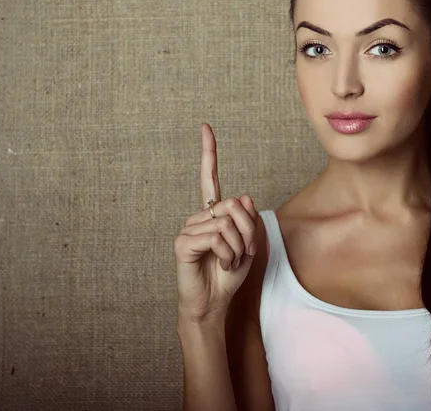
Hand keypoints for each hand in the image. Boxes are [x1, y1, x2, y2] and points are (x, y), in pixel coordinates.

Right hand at [174, 123, 257, 323]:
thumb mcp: (248, 245)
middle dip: (248, 232)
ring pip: (226, 223)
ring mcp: (188, 228)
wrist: (214, 303)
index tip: (206, 128)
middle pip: (233, 206)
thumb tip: (242, 197)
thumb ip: (247, 220)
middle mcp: (199, 217)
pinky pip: (216, 236)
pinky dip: (227, 253)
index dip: (209, 153)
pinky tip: (220, 265)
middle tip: (244, 253)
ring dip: (238, 247)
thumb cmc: (228, 274)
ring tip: (230, 262)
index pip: (210, 178)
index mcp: (213, 214)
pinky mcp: (182, 243)